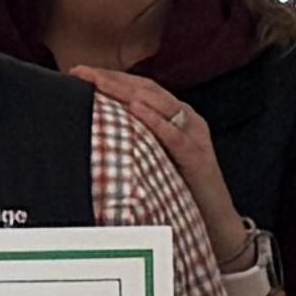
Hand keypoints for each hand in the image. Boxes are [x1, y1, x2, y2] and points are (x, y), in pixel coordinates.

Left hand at [67, 67, 243, 258]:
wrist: (217, 224)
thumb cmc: (181, 192)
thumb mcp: (153, 161)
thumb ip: (133, 142)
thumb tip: (95, 133)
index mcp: (174, 118)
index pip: (140, 89)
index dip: (110, 78)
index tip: (78, 73)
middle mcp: (186, 120)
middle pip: (147, 90)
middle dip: (112, 79)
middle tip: (80, 71)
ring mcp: (194, 136)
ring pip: (160, 104)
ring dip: (127, 91)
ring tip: (99, 81)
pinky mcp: (198, 158)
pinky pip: (176, 135)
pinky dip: (155, 120)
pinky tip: (135, 108)